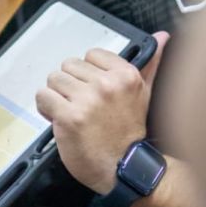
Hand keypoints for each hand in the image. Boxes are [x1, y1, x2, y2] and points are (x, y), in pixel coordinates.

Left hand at [36, 31, 170, 194]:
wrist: (125, 170)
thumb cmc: (130, 133)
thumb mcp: (144, 94)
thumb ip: (151, 63)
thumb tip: (162, 36)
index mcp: (126, 75)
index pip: (91, 55)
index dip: (88, 74)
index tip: (94, 91)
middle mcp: (107, 85)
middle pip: (68, 66)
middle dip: (71, 85)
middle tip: (82, 106)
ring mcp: (87, 101)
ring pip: (53, 80)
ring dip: (57, 97)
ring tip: (71, 113)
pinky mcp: (69, 117)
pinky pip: (43, 97)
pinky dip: (46, 109)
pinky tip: (60, 121)